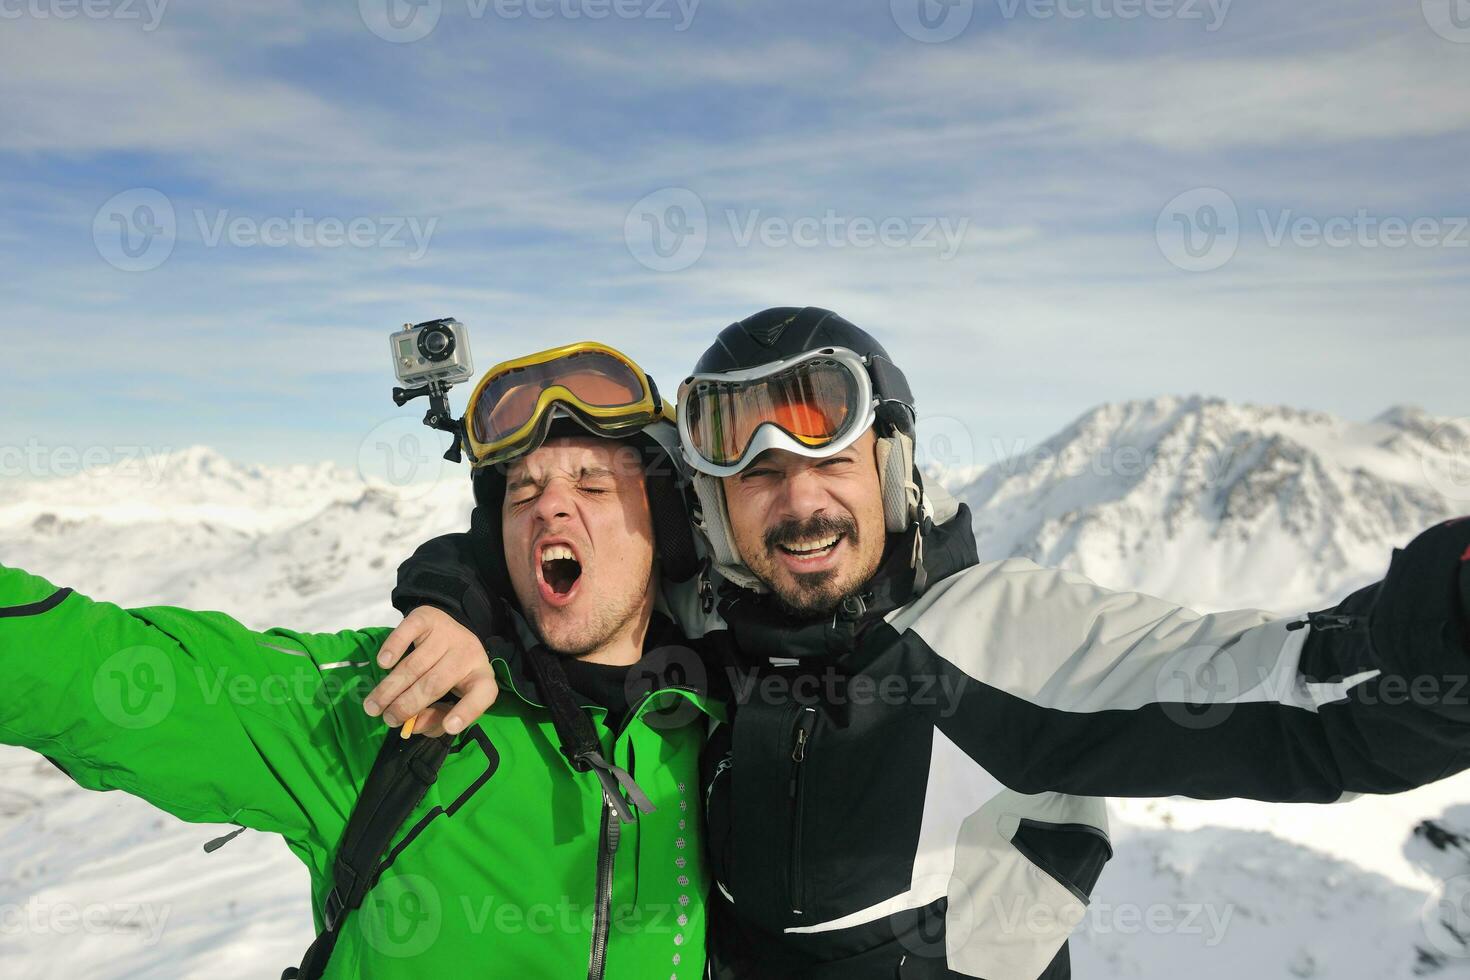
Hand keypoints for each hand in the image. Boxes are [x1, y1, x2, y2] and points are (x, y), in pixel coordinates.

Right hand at [364, 606, 500, 736]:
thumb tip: (412, 725)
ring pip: (416, 664)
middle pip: (436, 683)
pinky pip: (409, 631)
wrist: (448, 630)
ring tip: (373, 706)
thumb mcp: (450, 699)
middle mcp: (469, 653)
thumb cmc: (448, 674)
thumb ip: (434, 718)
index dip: (467, 711)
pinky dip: (394, 647)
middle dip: (407, 705)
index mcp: (481, 677)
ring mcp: (449, 633)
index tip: (449, 727)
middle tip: (387, 720)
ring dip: (391, 687)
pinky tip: (383, 663)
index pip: (483, 694)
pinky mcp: (429, 617)